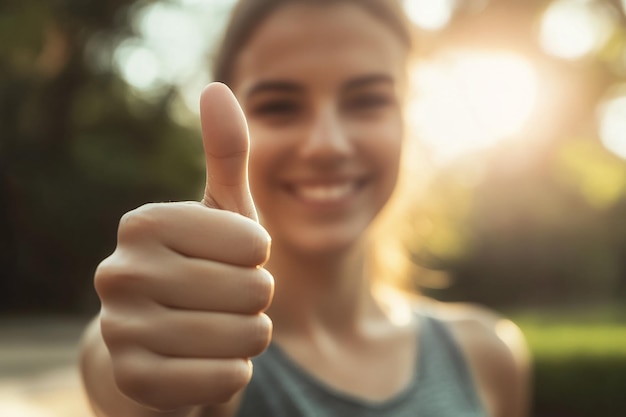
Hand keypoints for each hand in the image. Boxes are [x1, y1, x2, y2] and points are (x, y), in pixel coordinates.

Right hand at [94, 83, 272, 410]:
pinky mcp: (133, 379)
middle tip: (224, 302)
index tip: (233, 262)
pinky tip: (209, 363)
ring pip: (243, 337)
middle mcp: (120, 270)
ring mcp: (121, 328)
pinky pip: (225, 379)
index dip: (259, 260)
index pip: (254, 245)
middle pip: (253, 291)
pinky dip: (233, 373)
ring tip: (218, 330)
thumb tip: (218, 89)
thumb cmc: (201, 268)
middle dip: (255, 301)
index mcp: (144, 223)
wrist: (157, 344)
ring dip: (248, 337)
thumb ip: (226, 154)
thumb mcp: (220, 214)